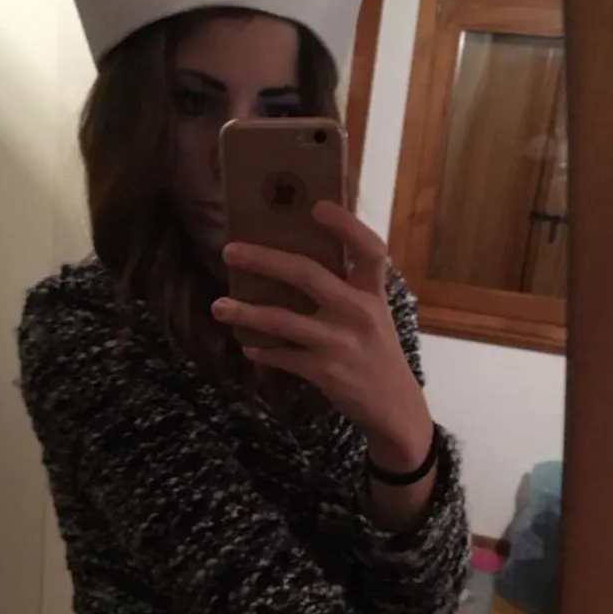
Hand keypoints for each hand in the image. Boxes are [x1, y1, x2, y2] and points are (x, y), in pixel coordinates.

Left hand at [211, 201, 430, 466]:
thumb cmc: (378, 353)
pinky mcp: (325, 372)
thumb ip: (348, 290)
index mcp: (372, 293)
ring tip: (218, 307)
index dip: (345, 226)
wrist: (394, 406)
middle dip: (264, 260)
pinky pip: (282, 357)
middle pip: (306, 274)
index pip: (368, 249)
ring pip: (282, 321)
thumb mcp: (374, 316)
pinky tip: (248, 347)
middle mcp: (358, 313)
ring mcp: (339, 343)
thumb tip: (296, 262)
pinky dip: (262, 352)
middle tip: (230, 251)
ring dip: (246, 313)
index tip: (317, 206)